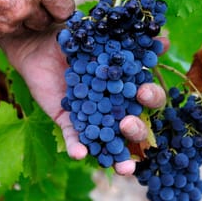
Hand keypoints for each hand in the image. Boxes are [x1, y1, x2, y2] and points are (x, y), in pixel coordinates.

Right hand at [0, 0, 74, 39]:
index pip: (66, 7)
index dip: (63, 5)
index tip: (58, 3)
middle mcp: (24, 7)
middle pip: (47, 21)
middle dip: (42, 12)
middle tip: (29, 0)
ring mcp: (7, 24)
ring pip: (27, 28)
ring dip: (23, 18)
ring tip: (6, 0)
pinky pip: (8, 32)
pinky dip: (5, 23)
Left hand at [0, 29, 167, 174]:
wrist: (39, 43)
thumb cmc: (74, 40)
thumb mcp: (100, 36)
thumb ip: (127, 40)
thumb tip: (162, 37)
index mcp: (122, 84)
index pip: (145, 97)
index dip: (151, 98)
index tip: (144, 92)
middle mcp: (110, 104)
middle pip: (132, 124)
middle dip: (136, 128)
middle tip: (128, 122)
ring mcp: (90, 114)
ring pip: (109, 140)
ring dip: (118, 153)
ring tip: (123, 164)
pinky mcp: (68, 119)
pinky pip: (73, 137)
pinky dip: (77, 147)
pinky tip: (79, 153)